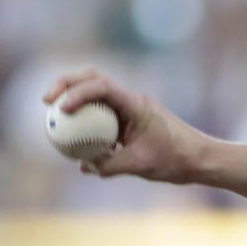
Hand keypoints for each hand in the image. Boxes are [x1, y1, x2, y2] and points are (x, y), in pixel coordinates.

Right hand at [42, 67, 207, 183]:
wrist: (200, 159)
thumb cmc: (176, 159)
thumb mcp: (141, 165)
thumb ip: (110, 166)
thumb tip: (83, 166)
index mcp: (136, 104)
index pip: (102, 86)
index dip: (77, 92)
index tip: (61, 109)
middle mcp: (132, 100)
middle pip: (93, 79)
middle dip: (67, 84)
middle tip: (46, 102)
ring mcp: (130, 108)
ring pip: (96, 94)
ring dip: (74, 100)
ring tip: (53, 119)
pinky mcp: (129, 120)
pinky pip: (102, 115)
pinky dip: (86, 121)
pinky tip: (73, 142)